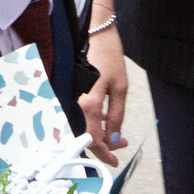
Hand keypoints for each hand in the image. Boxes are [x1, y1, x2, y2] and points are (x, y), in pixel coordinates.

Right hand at [77, 24, 129, 167]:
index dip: (105, 154)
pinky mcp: (72, 92)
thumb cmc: (109, 57)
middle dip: (105, 144)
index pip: (94, 139)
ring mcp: (71, 98)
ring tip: (117, 133)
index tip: (115, 161)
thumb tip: (115, 139)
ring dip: (100, 133)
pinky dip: (94, 121)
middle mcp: (75, 103)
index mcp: (87, 104)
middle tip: (122, 144)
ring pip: (84, 126)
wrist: (95, 33)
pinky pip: (81, 115)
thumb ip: (117, 116)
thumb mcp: (120, 88)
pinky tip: (106, 118)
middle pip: (87, 135)